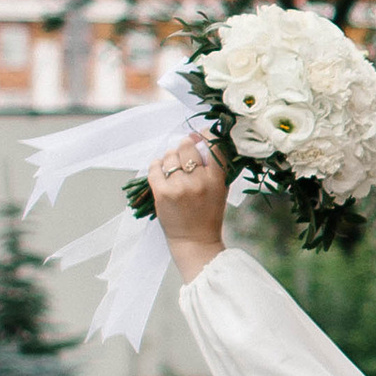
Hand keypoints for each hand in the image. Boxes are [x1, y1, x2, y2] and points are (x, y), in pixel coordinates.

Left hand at [148, 136, 231, 278]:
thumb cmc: (208, 215)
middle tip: (184, 152)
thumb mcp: (220, 189)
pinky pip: (155, 167)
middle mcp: (198, 181)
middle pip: (187, 146)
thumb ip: (215, 167)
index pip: (214, 145)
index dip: (206, 135)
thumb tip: (201, 140)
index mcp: (216, 179)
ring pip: (170, 155)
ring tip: (173, 166)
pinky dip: (156, 165)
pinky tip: (160, 169)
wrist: (195, 241)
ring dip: (170, 157)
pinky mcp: (162, 193)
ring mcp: (179, 186)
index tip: (201, 135)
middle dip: (185, 145)